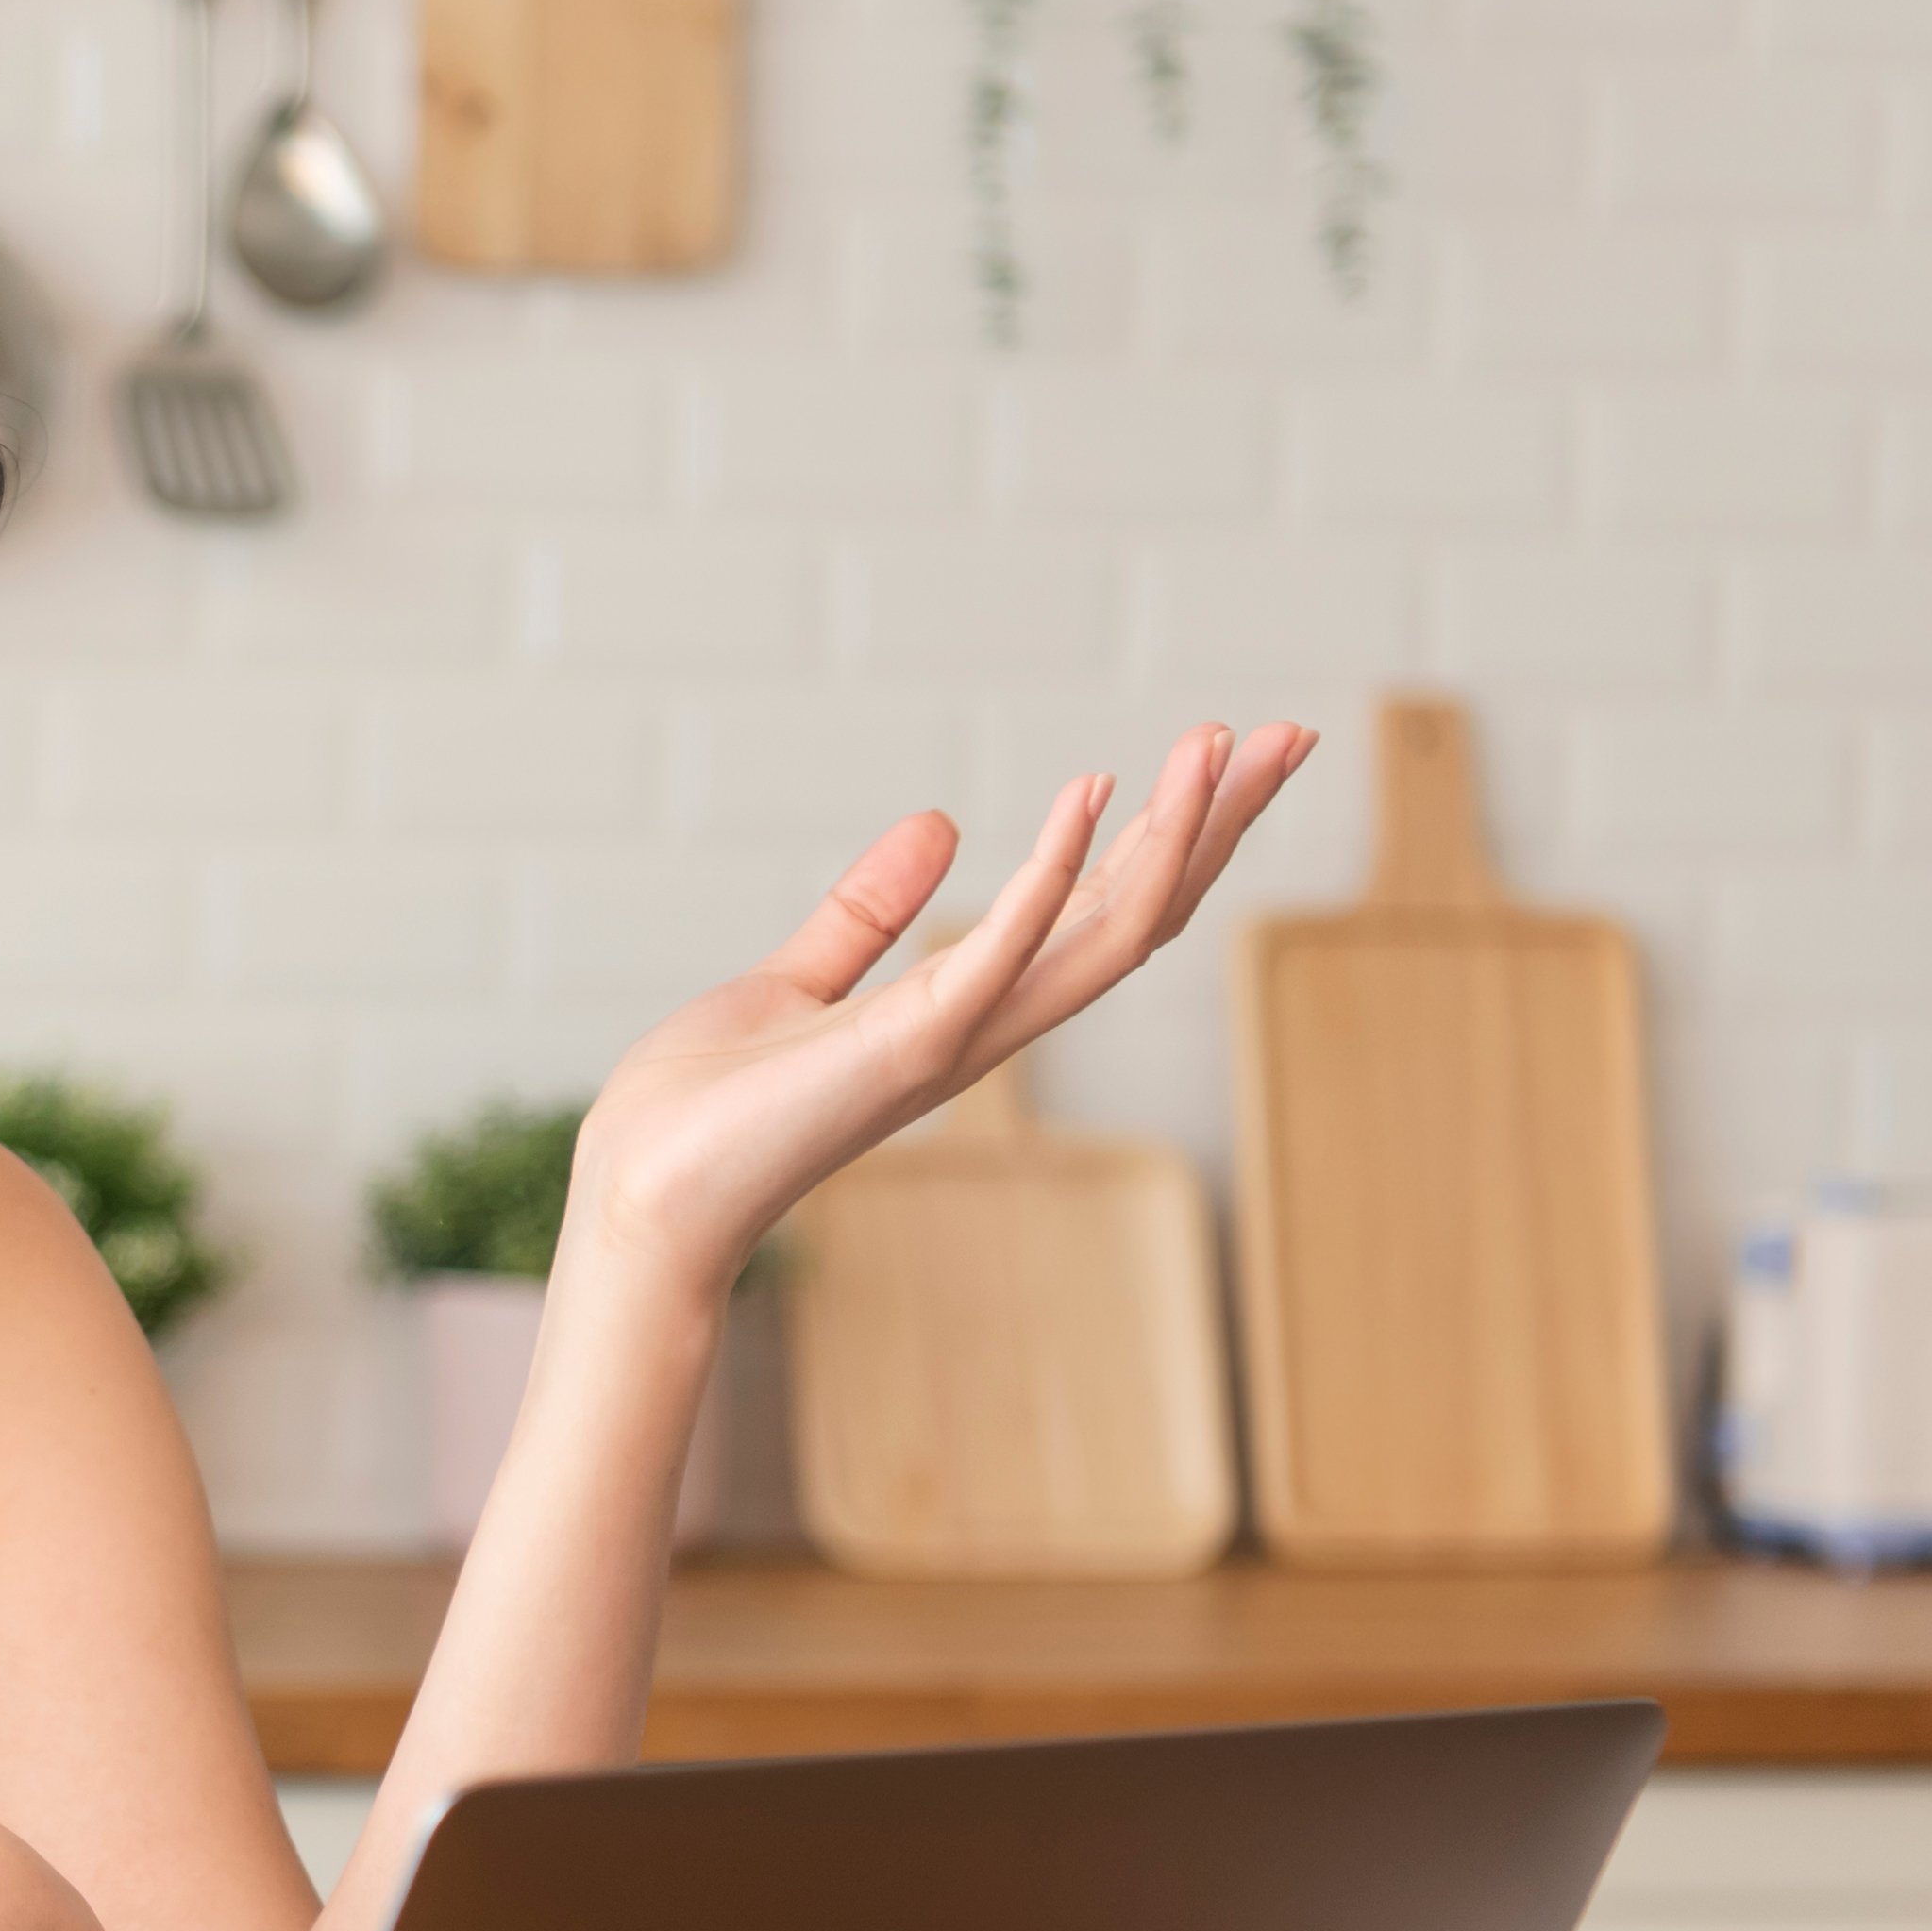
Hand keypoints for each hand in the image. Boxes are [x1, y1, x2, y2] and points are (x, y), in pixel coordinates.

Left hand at [556, 720, 1313, 1306]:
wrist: (640, 1196)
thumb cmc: (705, 1110)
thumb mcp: (797, 979)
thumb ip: (868, 913)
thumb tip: (941, 825)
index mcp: (966, 1009)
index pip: (1100, 913)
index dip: (1170, 837)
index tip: (1225, 752)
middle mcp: (984, 1028)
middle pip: (1140, 919)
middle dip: (1217, 827)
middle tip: (1292, 734)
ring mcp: (954, 1040)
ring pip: (1106, 936)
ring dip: (1170, 837)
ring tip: (1217, 744)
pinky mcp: (904, 1046)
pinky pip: (999, 952)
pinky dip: (1050, 873)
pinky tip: (1090, 794)